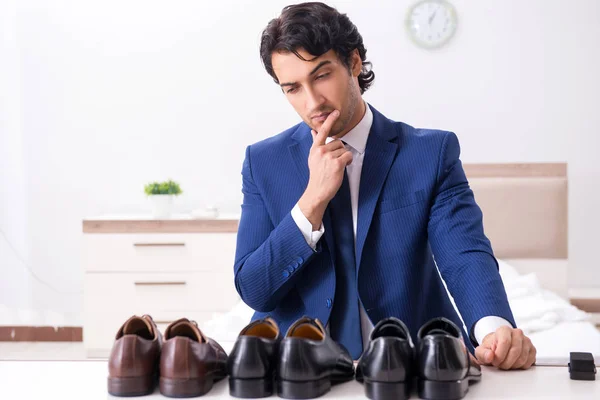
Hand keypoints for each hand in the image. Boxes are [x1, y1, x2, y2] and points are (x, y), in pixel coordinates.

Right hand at [298, 110, 352, 228]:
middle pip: (338, 142)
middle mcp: (321, 150)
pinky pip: (348, 156)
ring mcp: (329, 156)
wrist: (317, 190)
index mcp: (315, 148)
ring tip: (336, 167)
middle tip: (334, 162)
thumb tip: (313, 131)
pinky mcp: (337, 163)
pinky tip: (342, 168)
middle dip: (340, 151)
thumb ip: (315, 143)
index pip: (323, 131)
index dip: (330, 121)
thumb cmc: (317, 175)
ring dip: (344, 157)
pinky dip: (348, 162)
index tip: (335, 112)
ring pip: (344, 150)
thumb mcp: (313, 157)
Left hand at [474, 326, 535, 369]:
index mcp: (504, 330)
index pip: (505, 342)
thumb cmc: (491, 348)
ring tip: (505, 363)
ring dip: (512, 365)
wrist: (498, 347)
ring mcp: (526, 341)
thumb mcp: (481, 350)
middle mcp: (517, 333)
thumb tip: (489, 356)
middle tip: (499, 364)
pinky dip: (520, 367)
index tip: (494, 361)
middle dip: (506, 362)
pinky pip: (529, 362)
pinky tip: (513, 363)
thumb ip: (483, 353)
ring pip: (522, 358)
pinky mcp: (532, 350)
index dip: (500, 355)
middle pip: (515, 351)